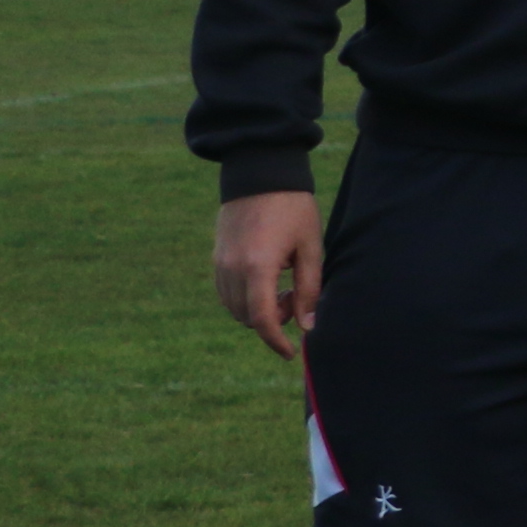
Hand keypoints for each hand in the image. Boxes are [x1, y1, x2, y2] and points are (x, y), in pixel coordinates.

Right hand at [213, 192, 324, 358]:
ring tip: (285, 286)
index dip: (276, 340)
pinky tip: (268, 278)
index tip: (291, 352)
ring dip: (258, 308)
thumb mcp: (311, 247)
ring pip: (234, 307)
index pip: (261, 319)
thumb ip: (309, 288)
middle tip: (297, 298)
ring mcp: (220, 263)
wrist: (260, 174)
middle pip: (247, 316)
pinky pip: (226, 292)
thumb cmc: (293, 208)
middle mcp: (232, 269)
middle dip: (272, 319)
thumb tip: (308, 325)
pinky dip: (245, 297)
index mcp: (257, 267)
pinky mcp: (216, 257)